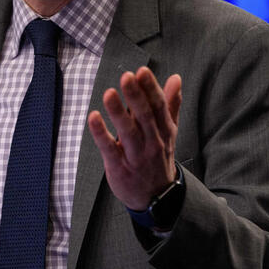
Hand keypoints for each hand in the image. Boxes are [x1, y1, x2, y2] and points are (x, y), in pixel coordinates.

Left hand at [87, 67, 181, 210]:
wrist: (157, 198)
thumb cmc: (159, 157)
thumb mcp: (169, 131)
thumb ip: (170, 104)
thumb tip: (176, 78)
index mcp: (164, 131)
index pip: (158, 106)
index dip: (151, 88)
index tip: (142, 71)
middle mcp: (153, 142)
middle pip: (145, 116)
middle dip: (136, 96)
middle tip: (127, 76)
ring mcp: (136, 156)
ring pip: (128, 132)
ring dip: (118, 112)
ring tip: (109, 93)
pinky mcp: (119, 167)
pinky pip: (109, 149)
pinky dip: (101, 134)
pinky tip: (93, 117)